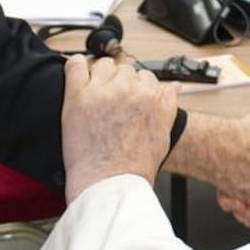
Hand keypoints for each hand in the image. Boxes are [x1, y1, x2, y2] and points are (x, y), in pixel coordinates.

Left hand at [60, 55, 177, 202]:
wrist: (110, 184)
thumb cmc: (136, 165)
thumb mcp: (163, 133)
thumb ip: (168, 104)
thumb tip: (174, 87)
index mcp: (152, 96)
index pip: (145, 77)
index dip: (136, 88)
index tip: (128, 97)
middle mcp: (129, 90)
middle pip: (125, 70)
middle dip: (119, 82)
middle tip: (111, 102)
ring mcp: (103, 91)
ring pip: (103, 65)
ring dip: (100, 75)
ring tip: (95, 94)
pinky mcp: (78, 96)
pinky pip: (75, 66)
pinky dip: (75, 65)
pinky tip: (76, 71)